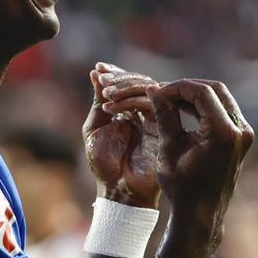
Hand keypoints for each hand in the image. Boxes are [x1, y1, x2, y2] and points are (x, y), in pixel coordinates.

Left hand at [83, 62, 160, 208]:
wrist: (119, 190)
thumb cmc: (104, 164)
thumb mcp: (95, 128)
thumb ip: (99, 101)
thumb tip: (96, 73)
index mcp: (129, 112)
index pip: (128, 85)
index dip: (115, 73)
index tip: (99, 67)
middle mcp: (144, 113)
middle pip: (140, 83)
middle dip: (120, 77)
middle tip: (104, 78)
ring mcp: (154, 119)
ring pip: (147, 90)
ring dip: (125, 86)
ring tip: (106, 92)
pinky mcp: (162, 127)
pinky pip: (152, 104)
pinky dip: (132, 99)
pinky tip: (113, 104)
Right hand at [146, 79, 253, 234]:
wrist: (201, 214)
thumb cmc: (182, 186)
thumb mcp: (169, 147)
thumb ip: (164, 114)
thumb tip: (154, 88)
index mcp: (223, 132)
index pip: (201, 92)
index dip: (177, 87)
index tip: (158, 91)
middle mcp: (240, 130)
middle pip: (215, 90)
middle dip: (188, 88)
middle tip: (165, 92)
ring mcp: (244, 134)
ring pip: (221, 99)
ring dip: (196, 97)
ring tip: (170, 101)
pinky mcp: (241, 139)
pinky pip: (224, 112)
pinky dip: (204, 108)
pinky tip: (183, 110)